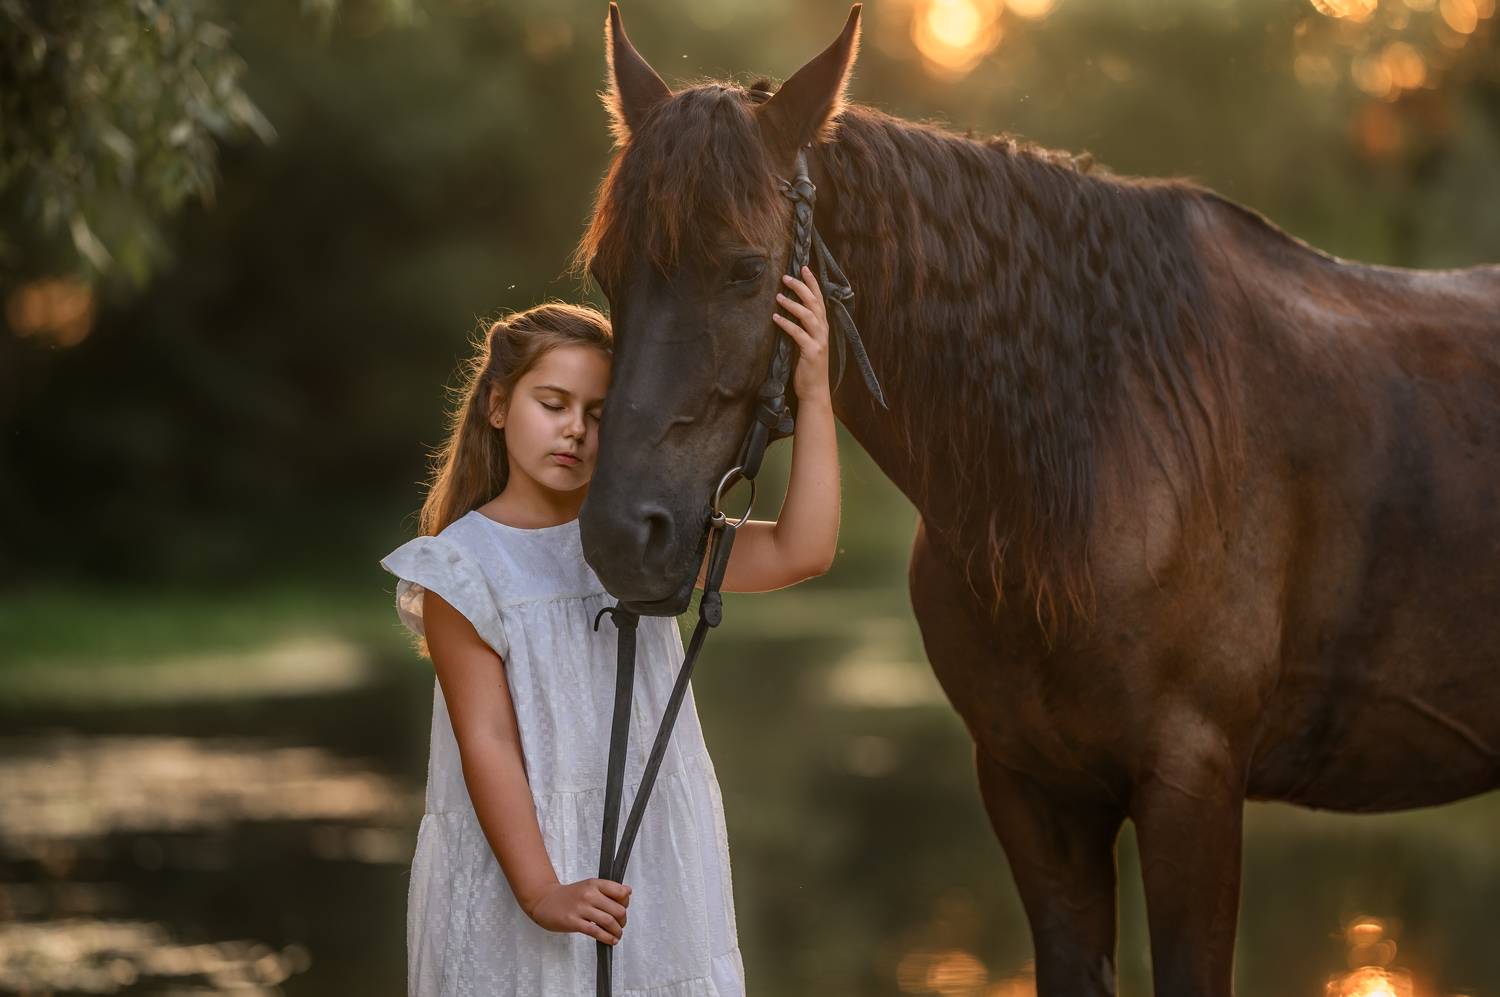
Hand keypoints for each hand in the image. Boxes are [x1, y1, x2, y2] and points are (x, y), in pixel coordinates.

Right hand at [525, 878, 631, 944]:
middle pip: (617, 909)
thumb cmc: (569, 896)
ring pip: (609, 921)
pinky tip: (611, 940)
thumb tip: (628, 893)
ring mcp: (581, 908)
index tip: (624, 908)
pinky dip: (607, 938)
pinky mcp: (574, 922)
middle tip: (621, 925)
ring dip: (617, 931)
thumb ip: (607, 890)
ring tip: (617, 934)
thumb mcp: (589, 886)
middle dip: (623, 920)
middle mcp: (589, 894)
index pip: (620, 892)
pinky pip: (596, 932)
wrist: (545, 901)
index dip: (626, 902)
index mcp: (594, 883)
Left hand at [774, 265, 830, 402]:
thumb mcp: (806, 343)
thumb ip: (802, 327)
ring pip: (808, 315)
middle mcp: (823, 331)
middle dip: (802, 287)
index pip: (819, 299)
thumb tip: (787, 310)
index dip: (813, 282)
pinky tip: (775, 317)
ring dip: (793, 304)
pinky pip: (798, 334)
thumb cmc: (808, 366)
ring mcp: (819, 341)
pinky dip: (786, 324)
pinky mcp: (812, 352)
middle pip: (815, 302)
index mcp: (822, 326)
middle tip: (786, 276)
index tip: (804, 267)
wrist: (814, 390)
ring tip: (778, 296)